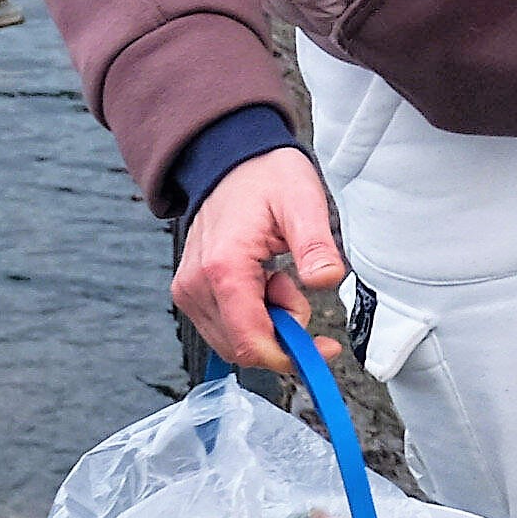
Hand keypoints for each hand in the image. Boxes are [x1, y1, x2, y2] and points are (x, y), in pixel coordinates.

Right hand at [172, 146, 345, 377]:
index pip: (251, 341)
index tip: (323, 348)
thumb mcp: (303, 201)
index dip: (291, 356)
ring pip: (235, 342)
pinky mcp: (191, 293)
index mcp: (223, 268)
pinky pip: (226, 328)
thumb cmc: (264, 178)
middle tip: (295, 288)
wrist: (229, 161)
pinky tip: (262, 282)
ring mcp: (189, 291)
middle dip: (282, 334)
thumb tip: (327, 279)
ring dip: (268, 323)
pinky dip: (253, 316)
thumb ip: (315, 245)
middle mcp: (197, 285)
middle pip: (244, 348)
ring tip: (277, 278)